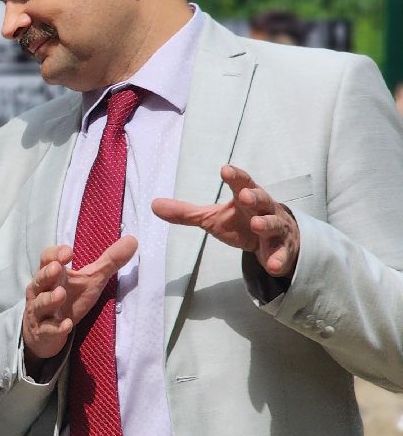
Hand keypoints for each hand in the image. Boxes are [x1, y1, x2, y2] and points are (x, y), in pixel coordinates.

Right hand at [22, 237, 137, 364]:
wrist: (45, 332)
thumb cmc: (70, 300)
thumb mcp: (91, 280)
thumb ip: (109, 262)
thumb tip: (133, 240)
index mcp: (52, 275)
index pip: (47, 259)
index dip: (55, 254)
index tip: (69, 253)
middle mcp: (41, 291)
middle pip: (40, 279)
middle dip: (47, 274)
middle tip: (57, 268)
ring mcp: (40, 312)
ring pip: (41, 304)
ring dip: (49, 299)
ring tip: (60, 294)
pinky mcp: (43, 331)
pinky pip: (48, 329)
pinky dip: (56, 327)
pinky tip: (67, 325)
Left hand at [152, 164, 298, 276]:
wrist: (275, 241)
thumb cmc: (241, 222)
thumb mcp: (212, 217)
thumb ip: (186, 213)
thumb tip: (153, 204)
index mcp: (246, 197)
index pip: (242, 183)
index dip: (236, 176)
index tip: (225, 170)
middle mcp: (264, 209)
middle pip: (262, 199)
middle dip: (255, 197)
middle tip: (245, 196)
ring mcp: (276, 229)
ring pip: (274, 224)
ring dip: (267, 224)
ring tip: (257, 225)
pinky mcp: (282, 249)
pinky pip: (282, 254)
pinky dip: (278, 259)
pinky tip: (273, 266)